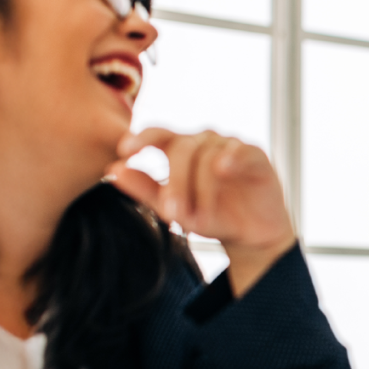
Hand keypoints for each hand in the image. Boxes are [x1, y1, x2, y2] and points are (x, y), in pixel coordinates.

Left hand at [108, 128, 296, 295]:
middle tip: (172, 214)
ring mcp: (230, 146)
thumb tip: (114, 170)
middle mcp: (204, 142)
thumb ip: (144, 190)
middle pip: (183, 149)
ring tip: (202, 220)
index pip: (158, 134)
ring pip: (208, 157)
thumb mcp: (174, 209)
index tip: (124, 150)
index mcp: (180, 149)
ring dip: (202, 191)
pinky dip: (231, 158)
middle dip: (176, 183)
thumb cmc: (210, 216)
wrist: (250, 235)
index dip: (142, 138)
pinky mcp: (255, 155)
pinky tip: (224, 169)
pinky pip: (241, 151)